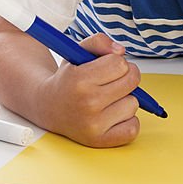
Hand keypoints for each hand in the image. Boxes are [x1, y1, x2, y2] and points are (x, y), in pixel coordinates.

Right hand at [38, 33, 140, 147]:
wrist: (49, 108)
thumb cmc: (68, 80)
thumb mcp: (77, 52)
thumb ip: (99, 42)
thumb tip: (121, 51)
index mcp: (80, 80)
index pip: (120, 63)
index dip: (117, 62)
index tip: (107, 67)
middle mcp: (87, 104)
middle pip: (131, 81)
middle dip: (125, 77)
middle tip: (111, 81)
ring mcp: (94, 125)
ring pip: (133, 104)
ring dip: (125, 100)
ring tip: (107, 100)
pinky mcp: (101, 141)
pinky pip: (133, 127)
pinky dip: (127, 121)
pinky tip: (112, 115)